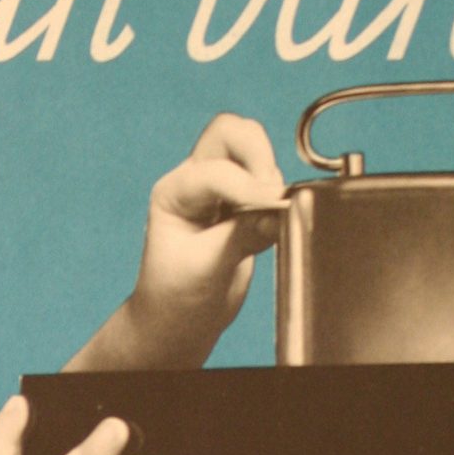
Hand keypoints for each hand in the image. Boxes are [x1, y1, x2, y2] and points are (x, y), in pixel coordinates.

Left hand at [130, 113, 283, 357]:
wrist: (179, 321)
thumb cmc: (176, 296)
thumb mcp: (204, 269)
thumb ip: (240, 236)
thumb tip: (279, 210)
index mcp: (173, 192)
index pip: (214, 171)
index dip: (247, 186)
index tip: (274, 208)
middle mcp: (194, 182)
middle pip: (229, 133)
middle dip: (258, 151)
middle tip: (274, 191)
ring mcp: (220, 190)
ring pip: (250, 148)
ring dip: (270, 170)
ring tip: (275, 209)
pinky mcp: (245, 205)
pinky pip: (268, 179)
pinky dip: (280, 189)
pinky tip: (279, 218)